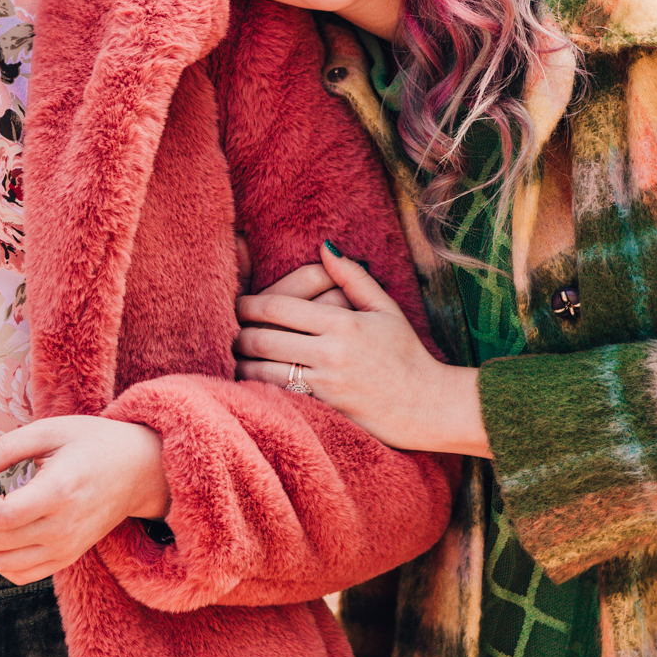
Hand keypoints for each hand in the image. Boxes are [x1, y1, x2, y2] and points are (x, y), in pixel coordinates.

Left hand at [0, 415, 169, 583]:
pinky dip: (0, 555)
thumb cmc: (94, 443)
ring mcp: (66, 548)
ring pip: (1, 563)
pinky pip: (19, 574)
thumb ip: (4, 448)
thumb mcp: (50, 430)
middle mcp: (63, 529)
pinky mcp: (66, 558)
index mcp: (60, 493)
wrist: (140, 471)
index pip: (0, 516)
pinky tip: (5, 526)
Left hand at [235, 242, 491, 458]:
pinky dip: (257, 388)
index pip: (279, 307)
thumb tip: (325, 248)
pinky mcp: (323, 409)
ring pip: (263, 370)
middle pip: (263, 338)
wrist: (425, 406)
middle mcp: (330, 352)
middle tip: (231, 331)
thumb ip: (353, 277)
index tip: (239, 304)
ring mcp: (325, 383)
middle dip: (240, 334)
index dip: (250, 304)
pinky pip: (278, 395)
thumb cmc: (405, 354)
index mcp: (343, 323)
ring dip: (242, 363)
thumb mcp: (385, 309)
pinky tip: (249, 382)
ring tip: (235, 357)